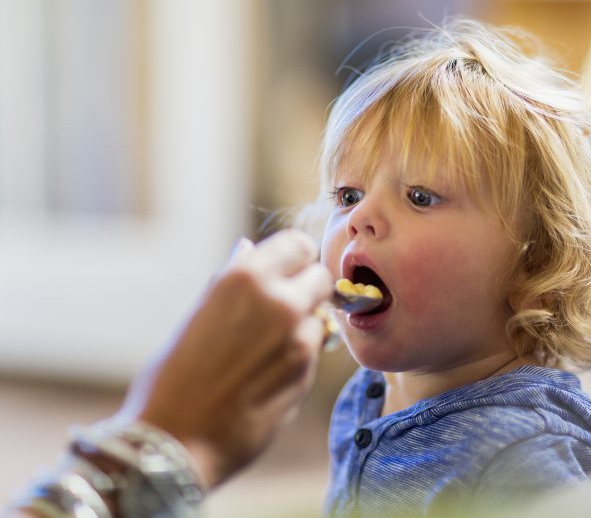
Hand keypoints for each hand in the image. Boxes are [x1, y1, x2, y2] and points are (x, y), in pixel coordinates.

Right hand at [117, 229, 333, 487]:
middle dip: (307, 289)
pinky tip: (267, 375)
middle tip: (283, 308)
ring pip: (321, 317)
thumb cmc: (173, 379)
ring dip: (304, 326)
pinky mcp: (307, 373)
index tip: (287, 271)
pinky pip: (314, 352)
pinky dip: (300, 356)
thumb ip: (234, 283)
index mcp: (244, 277)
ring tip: (266, 350)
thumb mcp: (199, 315)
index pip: (298, 245)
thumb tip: (249, 249)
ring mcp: (298, 338)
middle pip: (320, 277)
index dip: (295, 258)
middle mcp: (279, 301)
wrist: (175, 443)